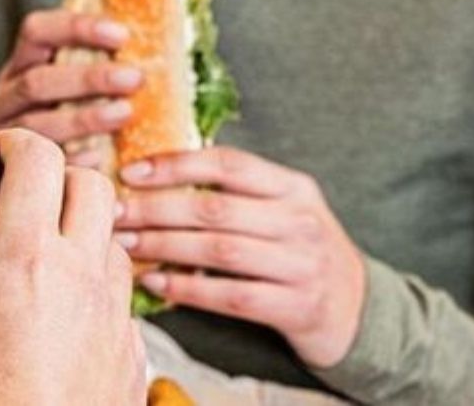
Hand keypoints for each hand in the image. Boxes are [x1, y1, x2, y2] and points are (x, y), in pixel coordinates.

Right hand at [0, 10, 140, 160]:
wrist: (15, 173)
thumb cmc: (57, 114)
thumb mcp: (60, 81)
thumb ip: (88, 61)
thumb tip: (142, 38)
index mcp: (18, 67)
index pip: (36, 32)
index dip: (76, 28)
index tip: (121, 34)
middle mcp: (4, 98)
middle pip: (37, 82)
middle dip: (87, 78)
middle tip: (135, 78)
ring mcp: (4, 135)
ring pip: (36, 125)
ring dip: (83, 118)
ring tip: (125, 113)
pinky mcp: (9, 170)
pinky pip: (40, 166)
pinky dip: (73, 161)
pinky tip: (102, 159)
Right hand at [0, 129, 144, 405]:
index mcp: (25, 259)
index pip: (40, 159)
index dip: (16, 143)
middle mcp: (80, 276)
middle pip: (93, 184)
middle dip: (58, 176)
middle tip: (20, 194)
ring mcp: (114, 317)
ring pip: (114, 241)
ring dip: (82, 234)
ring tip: (39, 257)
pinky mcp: (130, 357)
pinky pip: (122, 304)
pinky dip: (95, 294)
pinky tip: (59, 321)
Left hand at [117, 147, 366, 367]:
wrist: (357, 309)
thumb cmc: (300, 250)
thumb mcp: (283, 208)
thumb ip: (237, 190)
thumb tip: (157, 170)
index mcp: (294, 187)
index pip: (229, 164)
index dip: (176, 165)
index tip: (132, 172)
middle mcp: (300, 221)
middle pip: (216, 209)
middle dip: (157, 209)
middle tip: (116, 212)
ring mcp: (302, 265)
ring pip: (219, 251)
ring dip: (165, 247)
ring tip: (127, 244)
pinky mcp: (296, 307)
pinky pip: (231, 296)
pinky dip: (188, 289)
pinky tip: (155, 283)